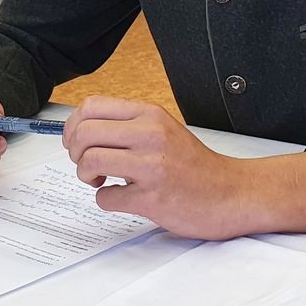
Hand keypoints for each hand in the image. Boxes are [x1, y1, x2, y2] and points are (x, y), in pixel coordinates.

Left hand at [63, 96, 255, 239]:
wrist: (232, 193)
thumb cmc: (193, 164)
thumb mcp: (163, 129)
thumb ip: (128, 125)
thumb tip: (81, 128)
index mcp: (150, 114)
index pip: (91, 106)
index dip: (73, 126)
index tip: (76, 141)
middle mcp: (150, 135)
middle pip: (84, 133)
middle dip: (75, 152)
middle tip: (87, 164)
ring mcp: (152, 166)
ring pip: (90, 161)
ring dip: (85, 174)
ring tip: (100, 179)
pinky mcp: (153, 197)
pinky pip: (106, 197)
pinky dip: (106, 199)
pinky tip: (122, 197)